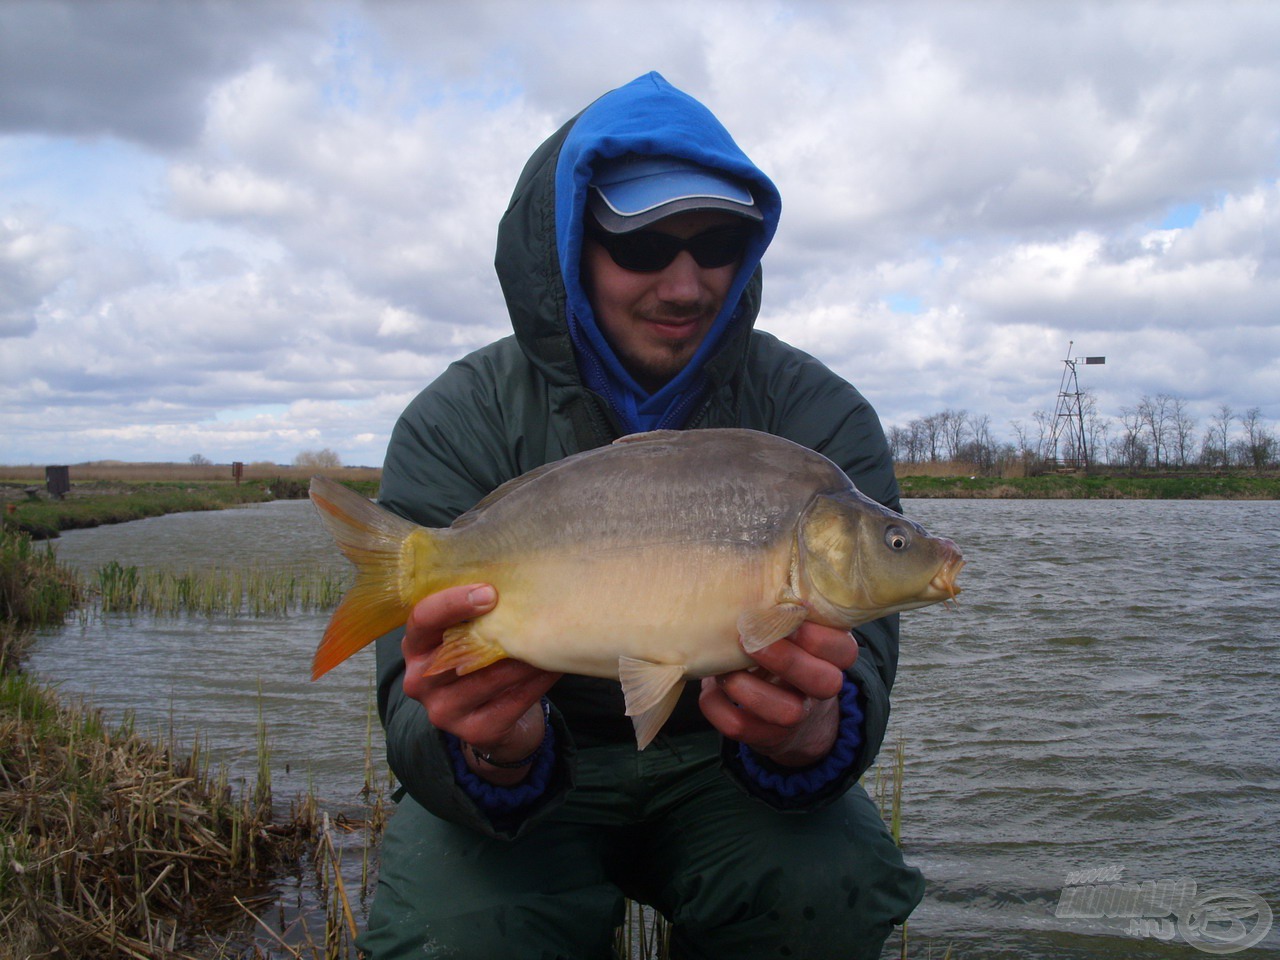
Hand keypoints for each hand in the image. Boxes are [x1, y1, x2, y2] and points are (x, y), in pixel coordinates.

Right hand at [401, 584, 560, 783]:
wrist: (490, 719)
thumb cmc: (479, 661)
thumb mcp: (465, 635)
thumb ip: (474, 613)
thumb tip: (513, 574)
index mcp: (415, 647)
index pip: (422, 620)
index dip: (451, 603)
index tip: (488, 591)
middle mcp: (420, 680)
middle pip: (455, 651)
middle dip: (495, 630)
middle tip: (529, 610)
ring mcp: (444, 710)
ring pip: (489, 677)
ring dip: (523, 655)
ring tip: (551, 634)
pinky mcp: (474, 732)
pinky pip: (511, 701)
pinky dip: (536, 681)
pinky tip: (554, 664)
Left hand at [699, 621, 857, 766]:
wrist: (783, 715)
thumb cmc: (780, 649)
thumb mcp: (792, 630)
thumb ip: (783, 610)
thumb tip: (751, 577)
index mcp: (832, 658)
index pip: (845, 651)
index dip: (818, 636)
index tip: (787, 613)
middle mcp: (820, 690)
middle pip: (825, 683)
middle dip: (787, 660)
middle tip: (750, 639)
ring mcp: (796, 718)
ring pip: (787, 712)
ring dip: (750, 689)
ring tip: (725, 669)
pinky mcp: (765, 737)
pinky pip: (743, 728)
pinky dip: (719, 708)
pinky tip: (710, 688)